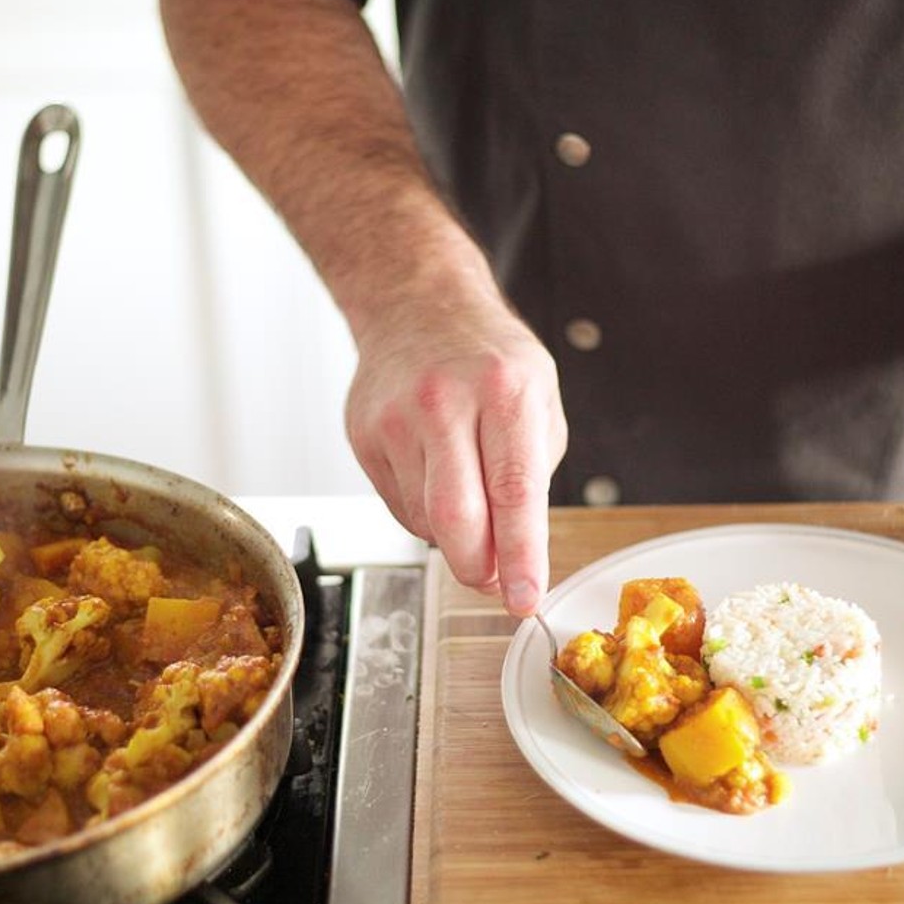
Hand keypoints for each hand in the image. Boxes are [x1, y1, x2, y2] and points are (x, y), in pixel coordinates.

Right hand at [345, 291, 567, 615]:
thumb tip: (514, 557)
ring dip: (454, 535)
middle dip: (478, 569)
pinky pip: (399, 506)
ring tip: (468, 491)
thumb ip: (531, 480)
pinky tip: (436, 475)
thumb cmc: (489, 359)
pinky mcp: (364, 435)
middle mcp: (445, 403)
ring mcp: (395, 419)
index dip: (521, 556)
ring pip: (425, 521)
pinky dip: (425, 512)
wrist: (418, 304)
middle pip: (455, 520)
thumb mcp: (540, 403)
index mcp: (504, 391)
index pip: (513, 492)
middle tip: (497, 581)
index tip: (525, 599)